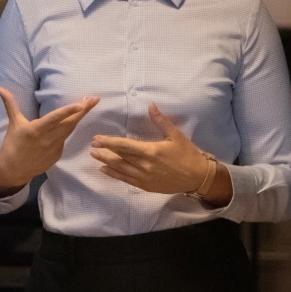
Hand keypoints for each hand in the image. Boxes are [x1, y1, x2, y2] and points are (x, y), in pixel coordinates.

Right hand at [0, 90, 98, 197]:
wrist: (13, 169)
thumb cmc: (12, 144)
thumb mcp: (13, 123)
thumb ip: (10, 104)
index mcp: (36, 130)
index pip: (55, 118)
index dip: (68, 111)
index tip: (81, 104)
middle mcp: (47, 139)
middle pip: (69, 123)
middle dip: (82, 111)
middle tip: (94, 99)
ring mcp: (54, 149)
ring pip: (69, 131)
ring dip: (79, 118)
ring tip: (88, 106)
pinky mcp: (57, 155)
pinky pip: (64, 140)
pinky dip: (69, 130)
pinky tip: (73, 121)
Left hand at [90, 104, 230, 206]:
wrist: (198, 178)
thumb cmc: (188, 155)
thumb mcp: (176, 136)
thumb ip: (161, 121)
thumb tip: (151, 105)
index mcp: (151, 151)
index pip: (124, 146)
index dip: (109, 142)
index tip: (97, 139)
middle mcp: (145, 166)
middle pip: (119, 158)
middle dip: (104, 152)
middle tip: (92, 147)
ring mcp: (145, 178)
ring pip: (121, 170)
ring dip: (106, 163)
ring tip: (95, 157)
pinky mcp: (147, 186)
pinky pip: (127, 180)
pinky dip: (115, 175)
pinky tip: (106, 171)